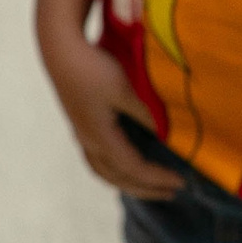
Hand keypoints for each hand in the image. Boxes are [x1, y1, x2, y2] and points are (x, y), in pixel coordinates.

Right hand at [38, 22, 181, 199]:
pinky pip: (98, 161)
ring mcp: (82, 135)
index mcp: (100, 137)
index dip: (157, 179)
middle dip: (146, 188)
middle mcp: (89, 142)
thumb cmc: (93, 68)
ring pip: (104, 172)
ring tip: (150, 186)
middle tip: (172, 192)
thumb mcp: (125, 90)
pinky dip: (116, 171)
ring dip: (129, 183)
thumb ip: (145, 115)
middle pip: (118, 178)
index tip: (181, 182)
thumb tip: (165, 137)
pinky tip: (127, 165)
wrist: (60, 51)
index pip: (133, 169)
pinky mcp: (81, 126)